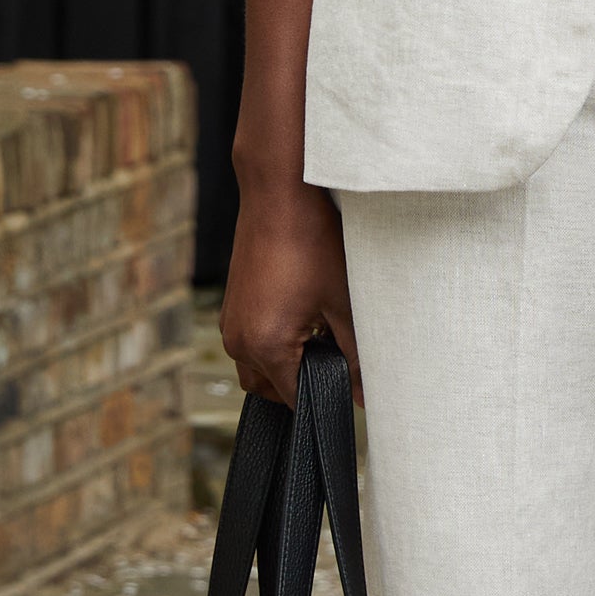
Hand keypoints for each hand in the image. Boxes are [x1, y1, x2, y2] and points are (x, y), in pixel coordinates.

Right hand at [221, 181, 360, 405]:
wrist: (278, 195)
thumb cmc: (311, 243)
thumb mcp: (342, 304)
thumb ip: (355, 357)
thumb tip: (365, 395)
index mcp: (264, 347)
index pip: (295, 400)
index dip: (325, 396)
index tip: (347, 384)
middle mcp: (238, 341)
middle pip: (271, 390)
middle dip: (301, 383)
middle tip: (335, 355)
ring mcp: (230, 323)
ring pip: (257, 368)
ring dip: (285, 364)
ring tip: (320, 334)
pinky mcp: (231, 305)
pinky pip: (249, 343)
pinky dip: (272, 344)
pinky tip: (302, 316)